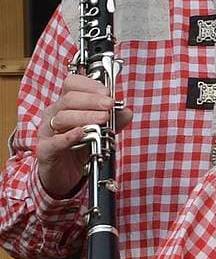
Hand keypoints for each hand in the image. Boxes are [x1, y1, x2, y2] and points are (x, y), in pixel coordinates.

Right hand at [37, 75, 132, 198]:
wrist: (64, 173)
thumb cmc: (80, 146)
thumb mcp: (101, 130)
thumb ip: (114, 120)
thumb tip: (127, 111)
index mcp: (66, 105)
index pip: (71, 84)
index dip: (89, 85)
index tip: (107, 92)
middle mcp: (54, 114)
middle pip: (68, 99)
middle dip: (92, 100)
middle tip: (109, 105)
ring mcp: (48, 132)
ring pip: (62, 118)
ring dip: (85, 116)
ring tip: (103, 119)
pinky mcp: (46, 150)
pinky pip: (55, 142)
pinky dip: (68, 136)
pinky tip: (81, 133)